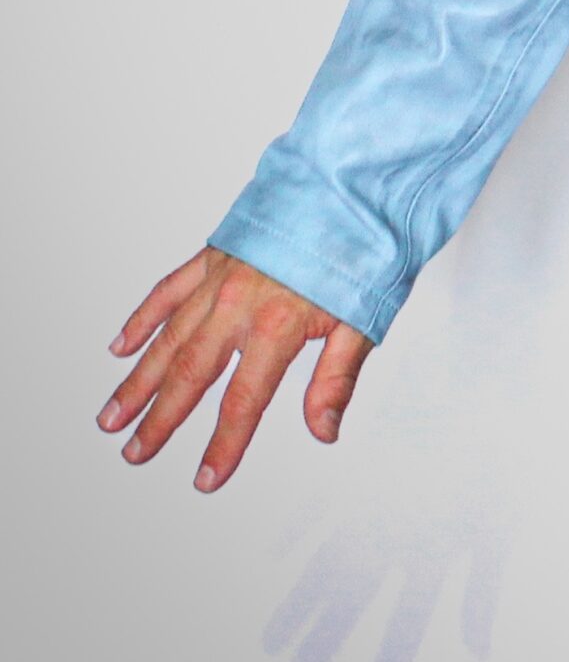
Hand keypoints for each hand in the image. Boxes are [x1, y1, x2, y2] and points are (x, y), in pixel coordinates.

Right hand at [96, 246, 375, 492]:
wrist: (352, 183)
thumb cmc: (363, 247)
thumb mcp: (363, 319)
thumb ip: (336, 378)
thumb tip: (323, 432)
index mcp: (277, 324)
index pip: (243, 401)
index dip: (224, 445)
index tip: (205, 479)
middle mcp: (238, 303)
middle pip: (190, 374)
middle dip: (160, 419)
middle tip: (134, 453)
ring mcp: (220, 277)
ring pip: (168, 336)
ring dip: (138, 378)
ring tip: (112, 415)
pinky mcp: (214, 254)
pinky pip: (168, 290)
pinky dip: (142, 318)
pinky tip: (120, 345)